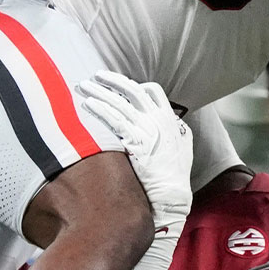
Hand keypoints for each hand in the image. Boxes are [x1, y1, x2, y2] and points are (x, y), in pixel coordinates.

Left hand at [77, 72, 192, 223]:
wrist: (172, 194)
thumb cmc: (176, 174)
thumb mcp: (184, 146)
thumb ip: (177, 129)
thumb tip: (173, 120)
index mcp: (169, 118)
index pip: (153, 90)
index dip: (135, 85)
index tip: (120, 85)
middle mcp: (157, 119)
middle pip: (132, 90)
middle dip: (112, 80)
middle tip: (96, 75)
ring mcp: (146, 129)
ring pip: (119, 103)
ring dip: (100, 92)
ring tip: (84, 85)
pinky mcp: (135, 141)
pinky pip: (114, 120)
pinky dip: (100, 109)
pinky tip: (88, 104)